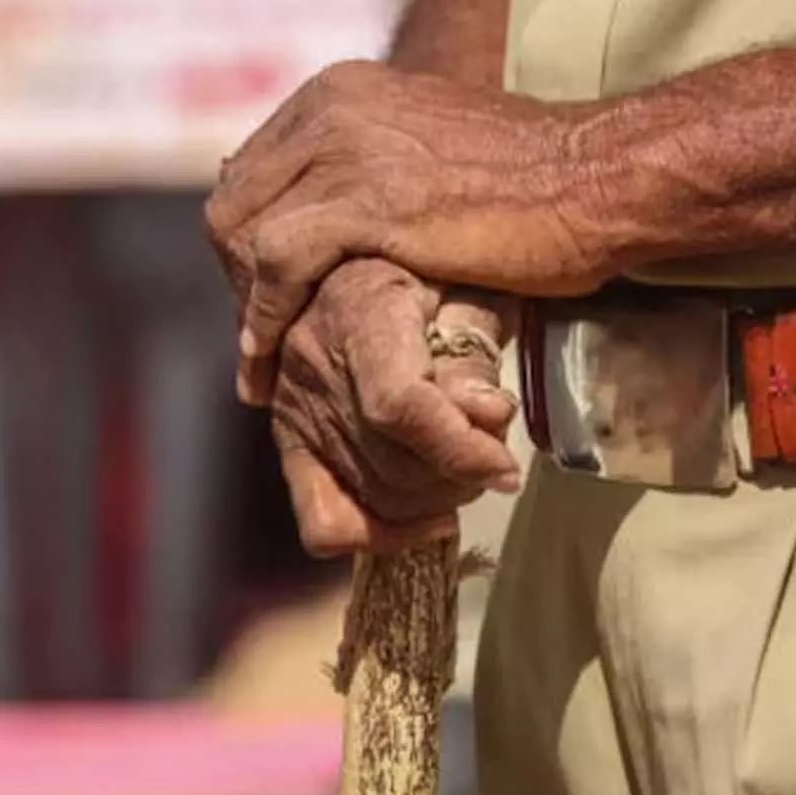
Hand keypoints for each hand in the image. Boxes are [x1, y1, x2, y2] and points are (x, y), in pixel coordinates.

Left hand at [205, 59, 625, 380]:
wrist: (598, 181)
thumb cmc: (538, 183)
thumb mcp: (435, 154)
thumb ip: (380, 168)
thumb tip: (344, 211)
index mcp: (344, 90)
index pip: (256, 171)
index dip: (250, 243)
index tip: (264, 301)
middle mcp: (333, 108)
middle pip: (236, 201)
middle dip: (238, 280)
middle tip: (262, 341)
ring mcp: (346, 150)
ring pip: (242, 233)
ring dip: (245, 308)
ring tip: (262, 367)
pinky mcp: (365, 201)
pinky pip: (277, 264)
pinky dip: (263, 320)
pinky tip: (270, 365)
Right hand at [268, 258, 520, 554]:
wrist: (348, 260)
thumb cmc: (426, 268)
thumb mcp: (468, 283)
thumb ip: (475, 347)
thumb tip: (485, 415)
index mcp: (361, 310)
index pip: (399, 405)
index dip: (458, 449)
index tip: (505, 468)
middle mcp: (314, 364)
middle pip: (392, 463)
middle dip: (460, 476)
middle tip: (493, 456)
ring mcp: (295, 411)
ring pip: (371, 498)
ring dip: (435, 502)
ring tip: (466, 471)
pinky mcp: (290, 443)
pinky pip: (323, 521)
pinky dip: (380, 534)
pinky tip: (426, 515)